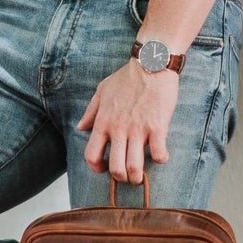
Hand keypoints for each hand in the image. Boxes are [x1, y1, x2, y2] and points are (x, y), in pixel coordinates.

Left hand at [77, 59, 179, 181]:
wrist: (150, 64)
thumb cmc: (127, 77)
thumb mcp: (102, 91)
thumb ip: (91, 111)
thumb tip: (81, 127)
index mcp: (103, 122)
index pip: (91, 155)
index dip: (96, 168)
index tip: (104, 169)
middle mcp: (118, 129)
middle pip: (115, 168)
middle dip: (121, 178)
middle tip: (127, 176)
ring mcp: (138, 129)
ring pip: (135, 166)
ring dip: (138, 176)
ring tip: (141, 174)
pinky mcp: (158, 127)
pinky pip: (158, 153)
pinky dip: (161, 159)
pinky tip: (161, 155)